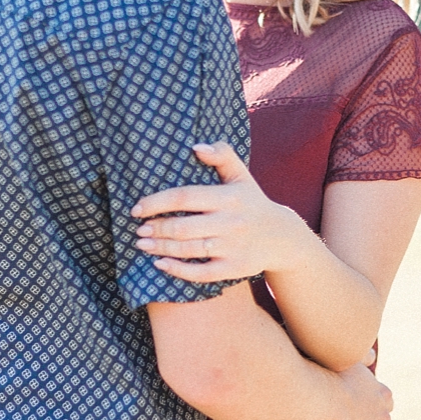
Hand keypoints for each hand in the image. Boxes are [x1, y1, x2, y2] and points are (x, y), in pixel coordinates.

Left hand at [131, 142, 309, 282]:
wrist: (282, 237)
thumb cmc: (252, 202)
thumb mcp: (241, 175)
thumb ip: (222, 154)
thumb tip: (196, 147)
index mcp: (229, 197)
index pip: (185, 197)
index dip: (157, 203)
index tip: (137, 208)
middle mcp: (231, 222)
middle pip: (183, 227)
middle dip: (156, 229)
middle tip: (138, 230)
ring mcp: (233, 247)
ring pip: (189, 250)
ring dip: (161, 248)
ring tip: (142, 244)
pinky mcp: (234, 268)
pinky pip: (202, 272)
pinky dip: (178, 270)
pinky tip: (160, 264)